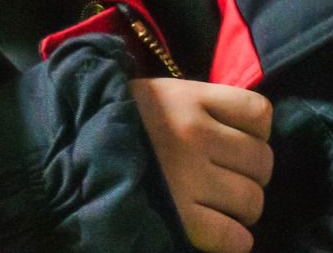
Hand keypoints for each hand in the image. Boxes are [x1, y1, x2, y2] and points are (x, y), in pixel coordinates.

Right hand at [129, 78, 273, 252]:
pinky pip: (233, 237)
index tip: (234, 139)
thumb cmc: (121, 122)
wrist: (70, 151)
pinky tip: (220, 231)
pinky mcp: (180, 217)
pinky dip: (234, 239)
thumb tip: (246, 133)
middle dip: (249, 172)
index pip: (258, 113)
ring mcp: (188, 177)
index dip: (254, 131)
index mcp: (190, 99)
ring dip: (241, 206)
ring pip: (252, 199)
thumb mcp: (161, 95)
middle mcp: (194, 134)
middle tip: (225, 176)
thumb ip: (201, 105)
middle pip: (262, 161)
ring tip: (218, 203)